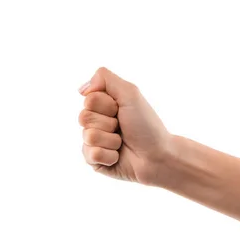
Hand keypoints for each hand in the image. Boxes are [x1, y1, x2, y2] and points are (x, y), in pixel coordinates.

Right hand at [78, 67, 173, 184]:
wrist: (157, 156)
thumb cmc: (146, 125)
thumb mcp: (130, 94)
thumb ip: (105, 78)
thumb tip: (81, 89)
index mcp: (102, 106)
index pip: (89, 100)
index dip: (107, 105)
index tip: (121, 110)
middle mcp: (95, 123)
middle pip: (84, 117)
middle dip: (108, 123)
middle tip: (122, 127)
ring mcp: (93, 142)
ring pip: (88, 137)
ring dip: (111, 140)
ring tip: (122, 143)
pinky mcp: (94, 161)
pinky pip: (92, 155)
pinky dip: (109, 155)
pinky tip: (119, 156)